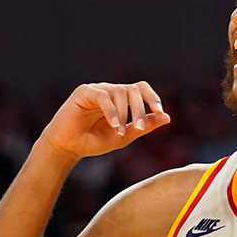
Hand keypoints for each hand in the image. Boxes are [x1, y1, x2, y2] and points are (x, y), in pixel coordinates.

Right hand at [39, 82, 170, 159]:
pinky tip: (113, 125)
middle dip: (140, 109)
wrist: (68, 147)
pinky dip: (111, 111)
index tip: (160, 112)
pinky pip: (103, 96)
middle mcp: (110, 91)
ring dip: (124, 112)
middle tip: (138, 127)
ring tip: (120, 131)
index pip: (141, 89)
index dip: (153, 97)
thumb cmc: (94, 141)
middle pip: (133, 89)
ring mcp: (97, 90)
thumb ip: (144, 126)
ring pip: (119, 91)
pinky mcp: (84, 92)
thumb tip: (167, 117)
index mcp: (121, 99)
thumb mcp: (124, 136)